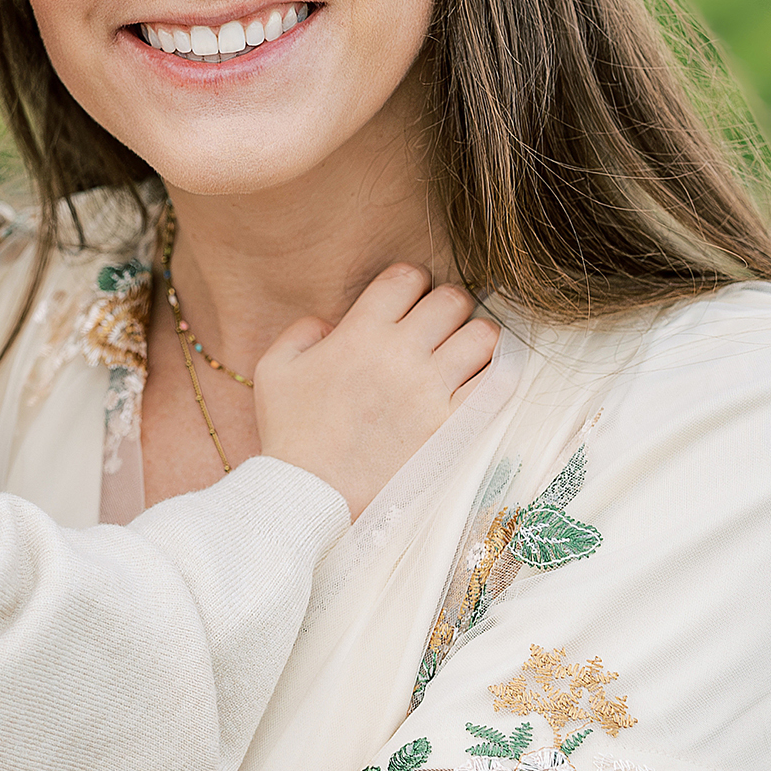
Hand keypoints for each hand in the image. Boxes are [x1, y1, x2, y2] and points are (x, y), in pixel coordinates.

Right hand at [254, 266, 496, 518]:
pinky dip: (495, 375)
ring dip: (477, 338)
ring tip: (463, 355)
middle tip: (439, 330)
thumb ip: (303, 330)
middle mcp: (400, 353)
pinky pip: (496, 383)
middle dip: (448, 307)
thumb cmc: (289, 433)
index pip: (407, 276)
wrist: (310, 494)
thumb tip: (332, 323)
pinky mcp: (450, 424)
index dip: (412, 283)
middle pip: (453, 299)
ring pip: (484, 335)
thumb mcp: (275, 369)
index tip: (408, 304)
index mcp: (359, 332)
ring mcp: (429, 389)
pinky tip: (478, 382)